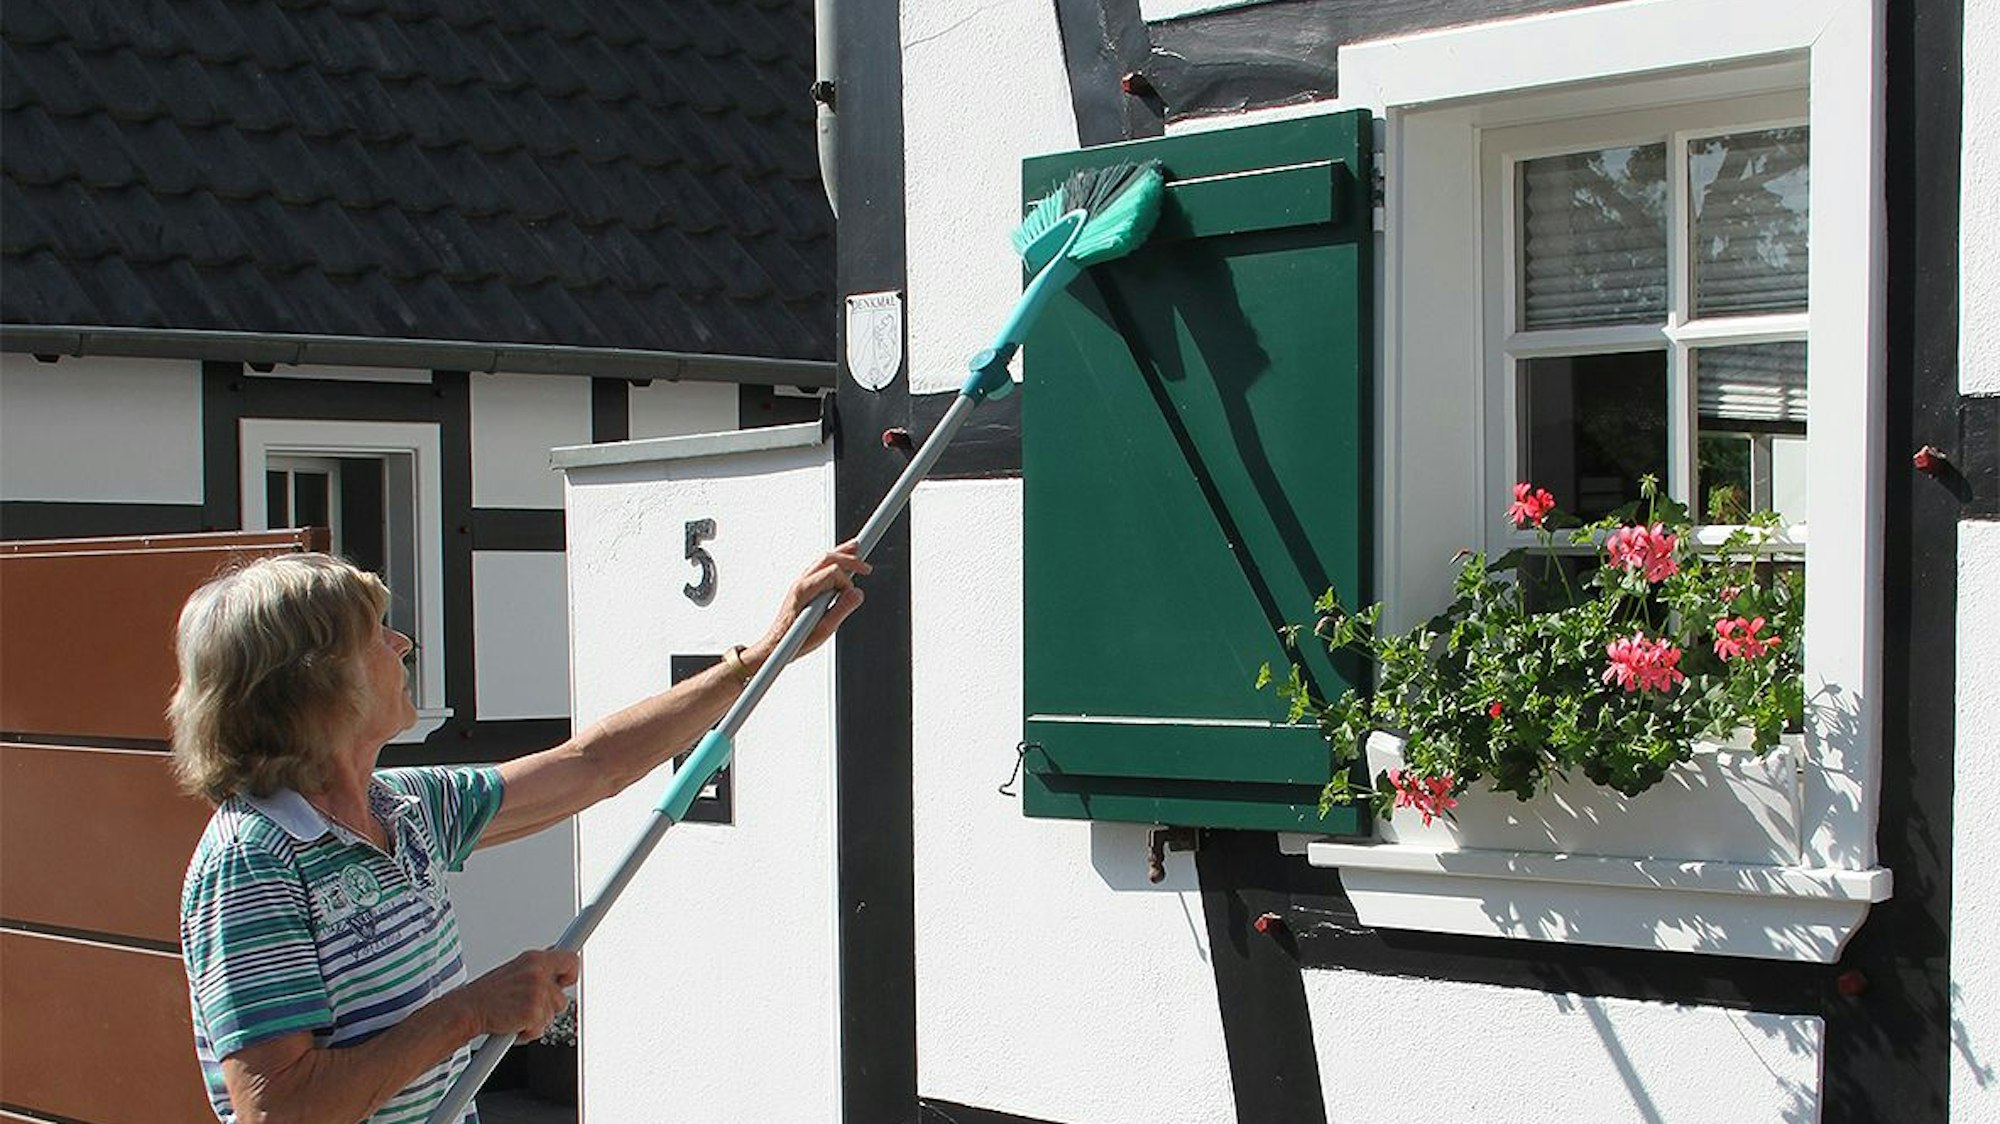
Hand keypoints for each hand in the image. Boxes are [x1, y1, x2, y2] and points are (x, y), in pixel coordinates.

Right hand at [456, 949, 578, 1041]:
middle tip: (527, 1008)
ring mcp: (536, 993)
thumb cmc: (488, 995)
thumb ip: (536, 972)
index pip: (570, 960)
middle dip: (548, 1008)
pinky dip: (528, 1033)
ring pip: (552, 1015)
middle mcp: (537, 973)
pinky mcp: (533, 1012)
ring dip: (537, 1020)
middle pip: (562, 998)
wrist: (467, 1009)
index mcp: (534, 959)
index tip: (567, 981)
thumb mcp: (514, 971)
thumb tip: (556, 973)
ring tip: (516, 1015)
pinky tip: (513, 1025)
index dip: (571, 974)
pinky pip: (541, 1029)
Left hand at [748, 541, 869, 664]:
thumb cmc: (795, 641)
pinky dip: (832, 563)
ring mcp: (799, 584)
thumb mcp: (824, 630)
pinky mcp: (801, 589)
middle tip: (865, 565)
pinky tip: (840, 563)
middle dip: (848, 558)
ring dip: (840, 554)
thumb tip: (857, 594)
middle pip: (826, 559)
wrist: (776, 645)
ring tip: (855, 549)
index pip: (832, 572)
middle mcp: (800, 583)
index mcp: (804, 590)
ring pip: (821, 560)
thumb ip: (842, 609)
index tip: (854, 592)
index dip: (847, 582)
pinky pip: (818, 568)